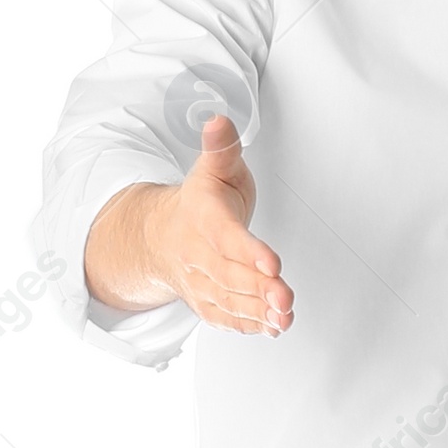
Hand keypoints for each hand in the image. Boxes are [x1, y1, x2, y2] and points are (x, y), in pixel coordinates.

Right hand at [84, 116, 292, 333]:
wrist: (161, 237)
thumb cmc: (200, 202)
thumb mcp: (211, 167)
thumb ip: (221, 147)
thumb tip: (218, 121)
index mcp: (201, 217)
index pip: (225, 236)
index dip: (248, 250)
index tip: (272, 262)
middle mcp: (197, 254)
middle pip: (228, 275)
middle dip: (259, 288)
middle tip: (286, 297)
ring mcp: (200, 283)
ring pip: (229, 301)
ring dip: (258, 313)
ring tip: (285, 317)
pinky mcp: (207, 303)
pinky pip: (226, 318)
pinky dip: (250, 326)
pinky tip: (273, 327)